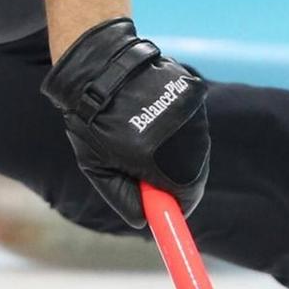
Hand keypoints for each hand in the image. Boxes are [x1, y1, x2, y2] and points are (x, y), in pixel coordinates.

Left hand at [41, 17, 210, 226]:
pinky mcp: (194, 93)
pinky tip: (154, 120)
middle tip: (156, 181)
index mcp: (154, 156)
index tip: (170, 211)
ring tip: (147, 142)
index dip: (179, 206)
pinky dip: (180, 129)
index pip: (186, 194)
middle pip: (195, 172)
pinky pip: (195, 123)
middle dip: (179, 182)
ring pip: (197, 147)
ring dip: (179, 154)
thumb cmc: (91, 120)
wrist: (98, 66)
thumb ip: (123, 198)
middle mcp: (180, 134)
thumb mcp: (97, 167)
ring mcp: (191, 111)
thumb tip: (144, 222)